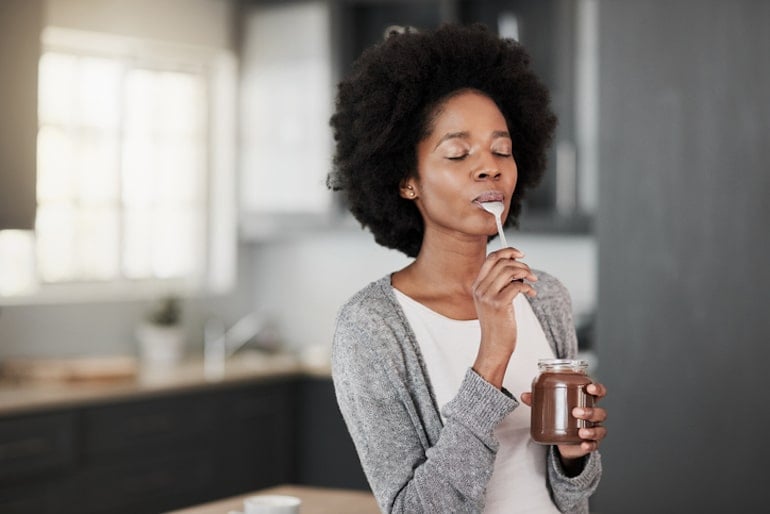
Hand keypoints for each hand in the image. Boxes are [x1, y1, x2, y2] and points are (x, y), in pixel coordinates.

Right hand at [471, 247, 537, 387]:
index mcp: (477, 285)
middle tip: (530, 274)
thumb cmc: (497, 324)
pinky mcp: (499, 304)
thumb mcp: (493, 300)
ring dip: (525, 273)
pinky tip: (531, 293)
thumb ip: (499, 283)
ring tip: (532, 282)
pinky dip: (528, 287)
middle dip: (520, 264)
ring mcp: (488, 296)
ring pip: (509, 271)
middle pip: (502, 262)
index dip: (507, 252)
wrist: (494, 346)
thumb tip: (516, 266)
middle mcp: (480, 288)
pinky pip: (516, 286)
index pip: (491, 258)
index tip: (520, 255)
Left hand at [521, 382, 607, 460]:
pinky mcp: (590, 443)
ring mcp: (593, 430)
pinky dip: (590, 445)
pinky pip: (595, 445)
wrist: (563, 439)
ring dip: (592, 430)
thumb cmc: (562, 415)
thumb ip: (539, 400)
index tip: (590, 388)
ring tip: (581, 432)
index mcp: (585, 401)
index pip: (598, 392)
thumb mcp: (551, 406)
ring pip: (600, 429)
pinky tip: (584, 444)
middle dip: (590, 411)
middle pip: (600, 412)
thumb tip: (524, 396)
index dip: (597, 389)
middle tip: (575, 412)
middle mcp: (593, 416)